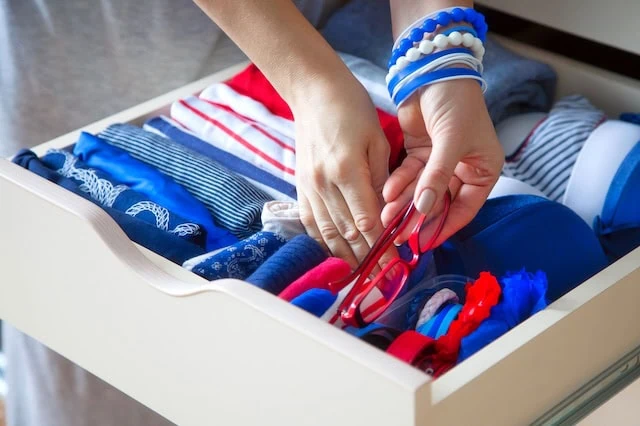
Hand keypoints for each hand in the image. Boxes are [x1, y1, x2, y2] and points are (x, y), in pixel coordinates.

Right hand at [294, 77, 393, 268]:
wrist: (313, 93)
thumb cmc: (351, 109)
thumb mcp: (376, 140)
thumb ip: (379, 178)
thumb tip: (384, 212)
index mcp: (346, 170)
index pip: (366, 220)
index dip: (381, 245)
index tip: (395, 262)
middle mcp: (323, 183)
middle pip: (346, 232)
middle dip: (366, 257)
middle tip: (381, 277)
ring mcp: (308, 186)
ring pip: (326, 231)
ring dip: (343, 255)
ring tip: (358, 274)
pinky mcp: (300, 185)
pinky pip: (310, 221)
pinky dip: (321, 241)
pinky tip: (331, 254)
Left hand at [381, 79, 503, 245]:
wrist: (434, 70)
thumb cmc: (457, 103)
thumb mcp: (451, 140)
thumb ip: (437, 176)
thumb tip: (425, 210)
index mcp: (483, 171)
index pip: (464, 209)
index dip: (443, 227)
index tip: (422, 243)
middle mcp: (462, 170)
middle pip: (438, 203)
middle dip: (417, 218)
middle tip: (397, 236)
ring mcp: (439, 163)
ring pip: (420, 192)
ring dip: (402, 204)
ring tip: (385, 217)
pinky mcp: (419, 154)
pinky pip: (408, 176)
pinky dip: (397, 184)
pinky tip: (387, 193)